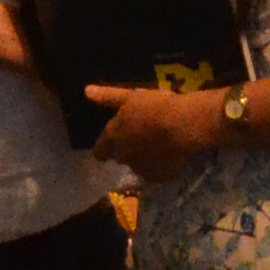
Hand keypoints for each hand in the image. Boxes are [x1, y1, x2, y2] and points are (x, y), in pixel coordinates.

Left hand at [85, 84, 224, 179]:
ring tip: (159, 146)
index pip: (100, 151)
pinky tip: (170, 156)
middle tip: (142, 139)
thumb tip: (86, 91)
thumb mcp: (131, 97)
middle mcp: (122, 155)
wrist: (183, 125)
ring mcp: (140, 168)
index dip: (106, 148)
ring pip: (137, 166)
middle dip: (127, 151)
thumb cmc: (156, 106)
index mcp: (113, 136)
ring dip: (143, 159)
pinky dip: (160, 167)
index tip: (114, 143)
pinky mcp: (158, 177)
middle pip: (119, 158)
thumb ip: (108, 97)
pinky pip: (155, 174)